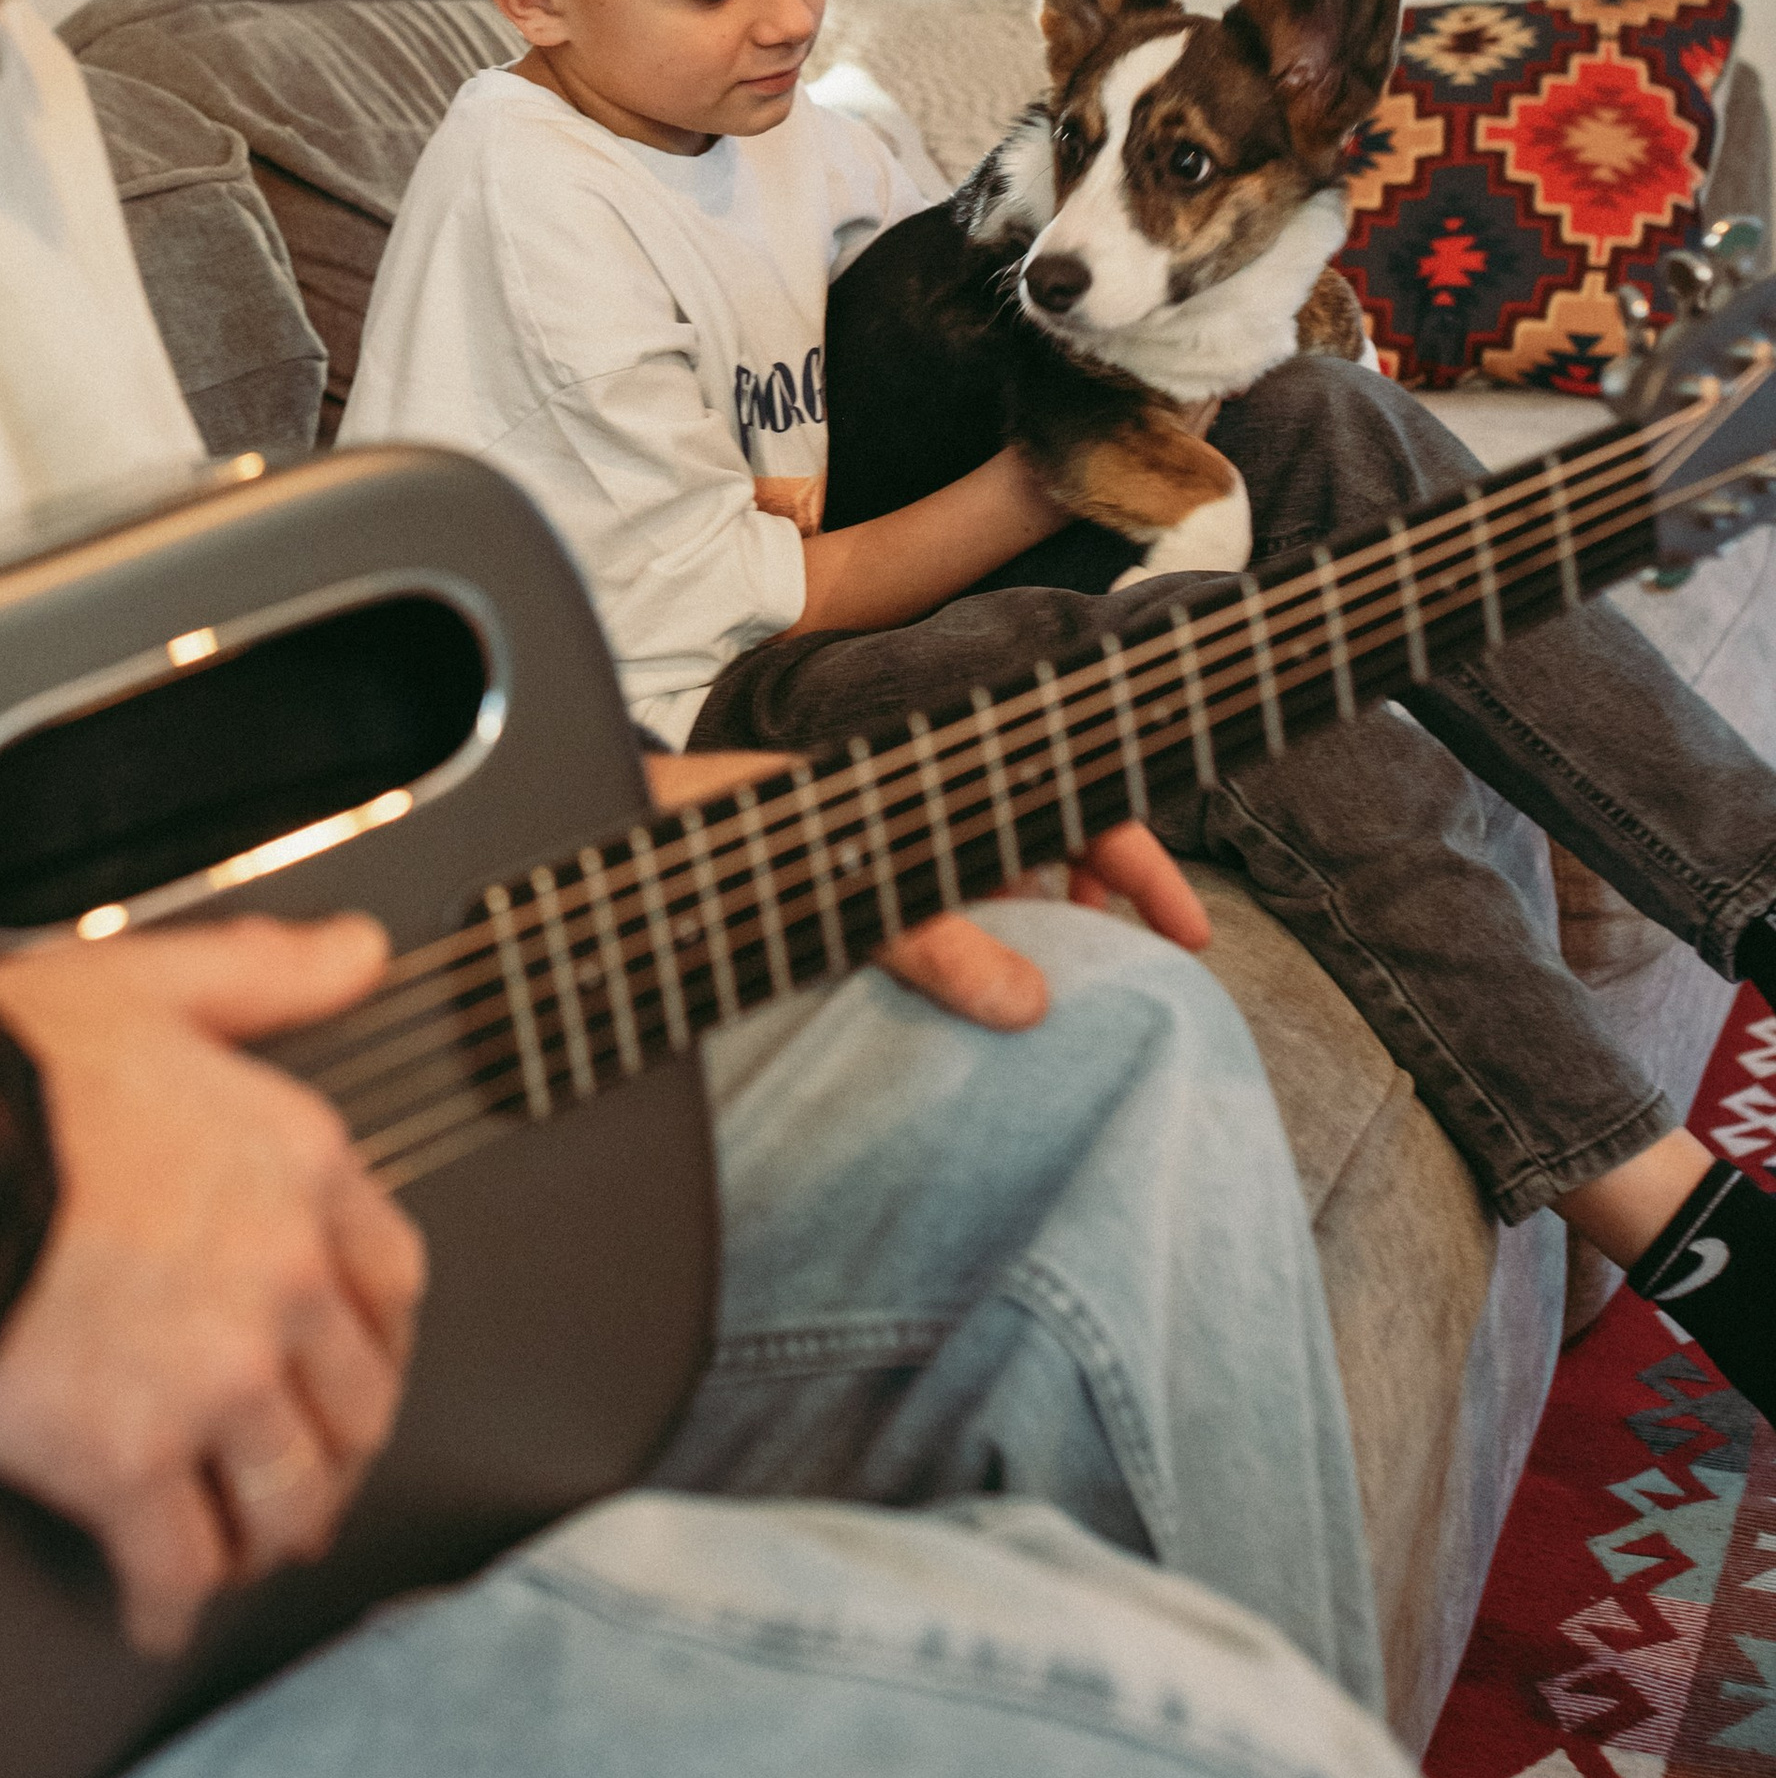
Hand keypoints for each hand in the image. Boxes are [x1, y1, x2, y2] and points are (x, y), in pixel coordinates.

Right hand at [0, 915, 425, 1657]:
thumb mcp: (151, 982)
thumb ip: (264, 975)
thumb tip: (355, 953)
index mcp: (294, 1167)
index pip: (390, 1274)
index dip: (377, 1329)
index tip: (360, 1354)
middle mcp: (278, 1281)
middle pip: (356, 1400)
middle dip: (339, 1442)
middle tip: (311, 1466)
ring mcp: (215, 1383)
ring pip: (289, 1495)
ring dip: (273, 1530)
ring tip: (247, 1546)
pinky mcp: (129, 1467)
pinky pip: (177, 1565)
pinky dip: (170, 1600)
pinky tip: (154, 1608)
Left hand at [647, 762, 1207, 1032]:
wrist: (593, 838)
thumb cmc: (695, 832)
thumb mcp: (824, 887)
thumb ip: (923, 939)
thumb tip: (1028, 1002)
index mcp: (917, 775)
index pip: (1061, 793)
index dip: (1134, 857)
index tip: (1185, 933)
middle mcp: (905, 798)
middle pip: (1043, 827)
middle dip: (1107, 885)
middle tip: (1148, 959)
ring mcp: (876, 838)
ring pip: (994, 866)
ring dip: (1045, 911)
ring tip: (1074, 970)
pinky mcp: (841, 881)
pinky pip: (938, 904)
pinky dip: (981, 936)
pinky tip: (986, 981)